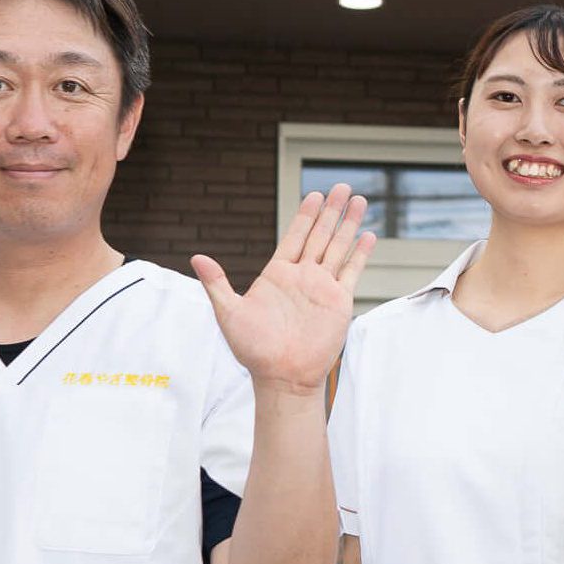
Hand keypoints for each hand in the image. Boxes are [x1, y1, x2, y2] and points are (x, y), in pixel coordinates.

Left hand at [194, 185, 374, 394]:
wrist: (282, 377)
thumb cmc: (253, 350)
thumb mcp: (229, 313)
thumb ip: (217, 283)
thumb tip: (196, 257)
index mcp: (277, 274)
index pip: (294, 236)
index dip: (305, 215)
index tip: (314, 194)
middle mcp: (302, 277)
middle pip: (320, 235)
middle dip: (331, 210)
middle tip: (342, 187)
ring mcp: (322, 287)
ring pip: (337, 247)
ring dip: (348, 224)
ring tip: (359, 200)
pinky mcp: (339, 301)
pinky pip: (351, 271)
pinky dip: (359, 253)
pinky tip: (367, 235)